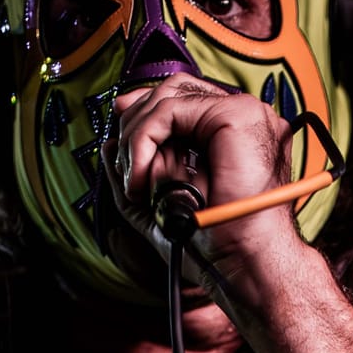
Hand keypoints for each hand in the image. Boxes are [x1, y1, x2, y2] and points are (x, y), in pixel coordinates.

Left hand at [115, 75, 316, 299]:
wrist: (243, 263)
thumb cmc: (215, 244)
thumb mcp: (164, 206)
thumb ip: (139, 174)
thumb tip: (109, 144)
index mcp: (235, 133)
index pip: (183, 99)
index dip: (145, 112)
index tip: (121, 143)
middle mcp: (242, 117)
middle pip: (172, 89)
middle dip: (134, 125)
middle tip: (125, 170)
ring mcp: (242, 112)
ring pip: (166, 98)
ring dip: (136, 140)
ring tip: (135, 183)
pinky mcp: (235, 116)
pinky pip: (169, 111)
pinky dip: (144, 141)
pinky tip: (143, 176)